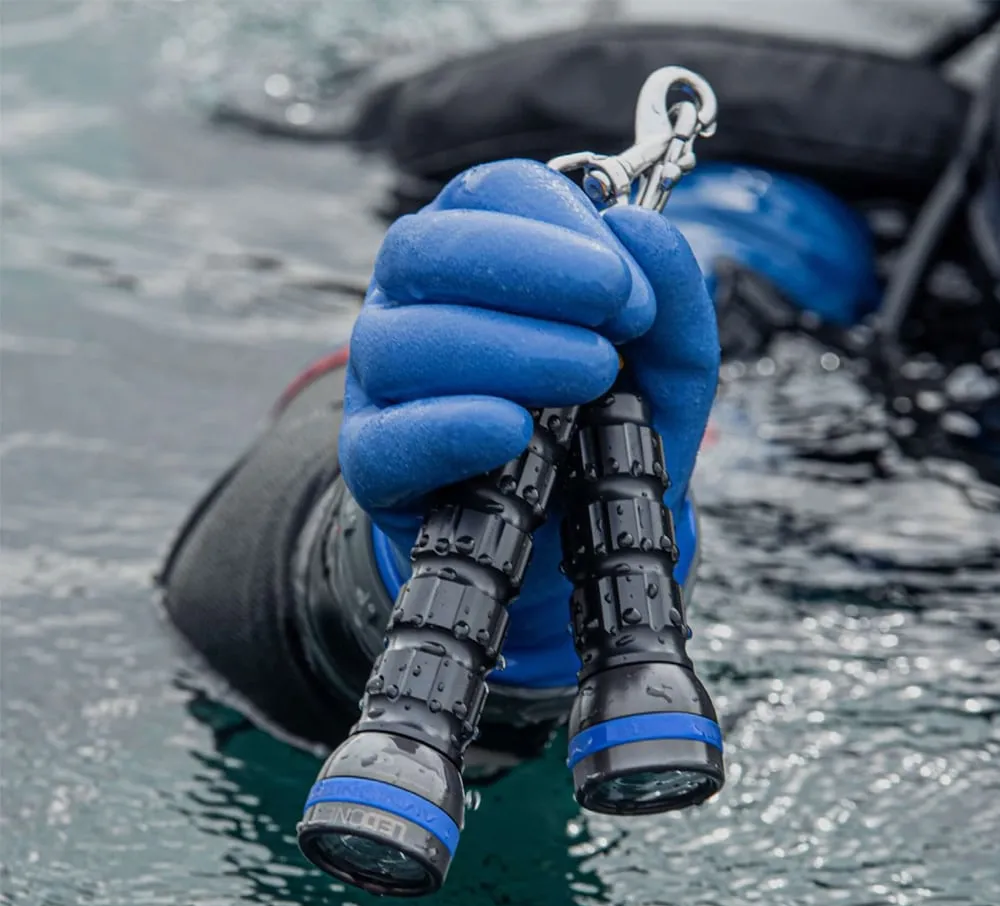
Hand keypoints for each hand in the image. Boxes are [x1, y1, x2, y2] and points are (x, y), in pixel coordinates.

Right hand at [340, 159, 718, 658]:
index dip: (560, 221)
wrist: (572, 529)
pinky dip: (451, 429)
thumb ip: (671, 297)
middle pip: (423, 250)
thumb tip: (638, 228)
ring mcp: (382, 382)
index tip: (627, 283)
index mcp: (474, 257)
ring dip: (508, 350)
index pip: (486, 194)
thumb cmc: (605, 426)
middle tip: (616, 310)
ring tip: (593, 376)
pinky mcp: (372, 460)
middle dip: (527, 268)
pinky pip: (386, 438)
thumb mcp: (665, 363)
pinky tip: (514, 431)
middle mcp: (412, 306)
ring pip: (402, 343)